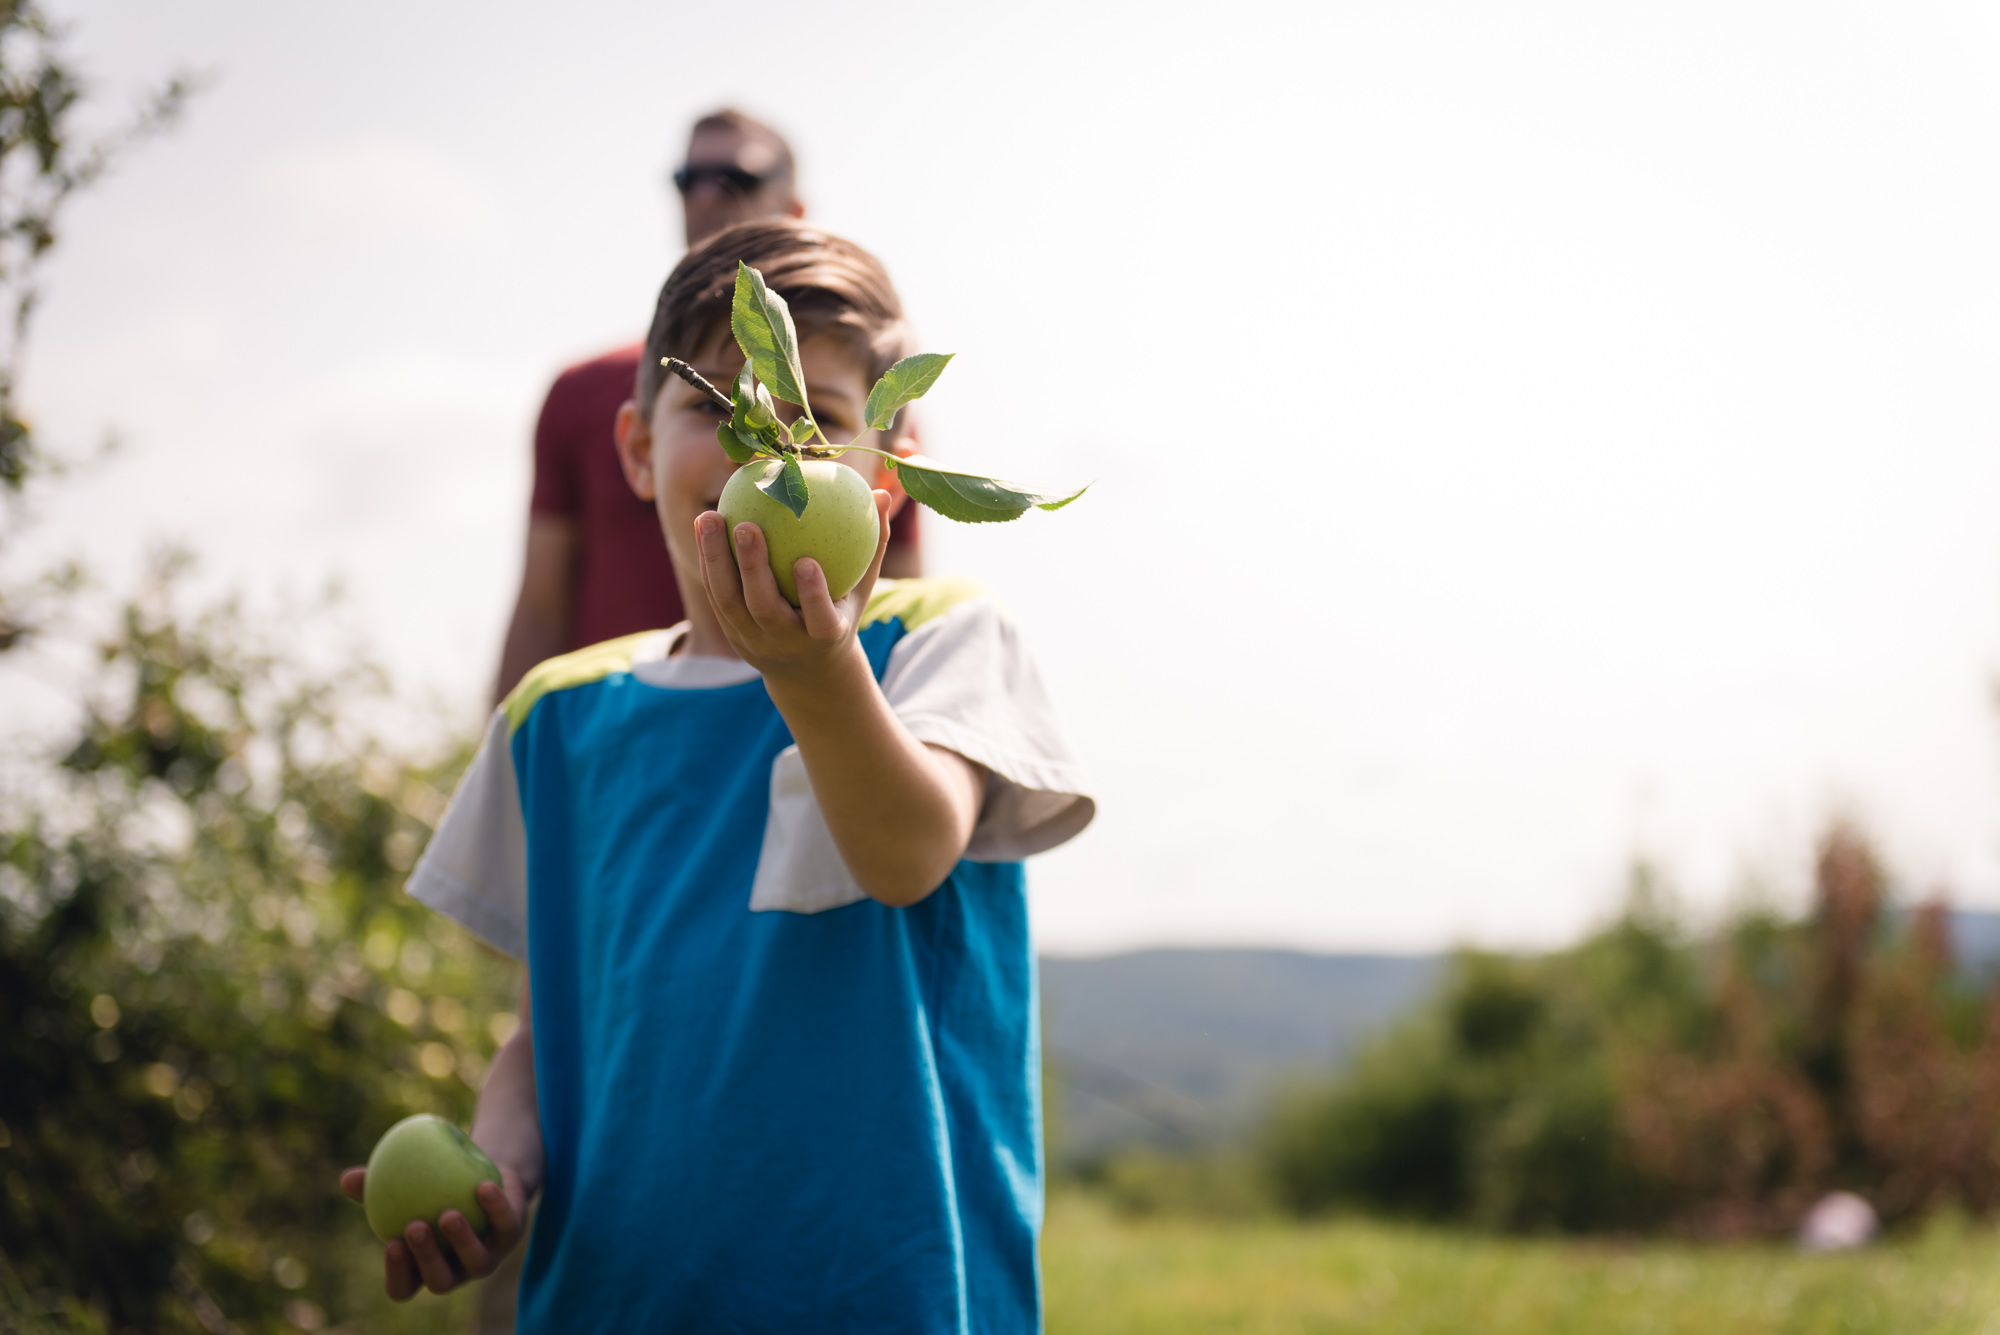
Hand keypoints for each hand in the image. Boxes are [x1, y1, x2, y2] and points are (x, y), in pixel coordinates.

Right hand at [339, 1163, 528, 1301]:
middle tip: (415, 1227)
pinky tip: (483, 1186)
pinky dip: (495, 1207)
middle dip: (426, 1259)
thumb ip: (375, 1186)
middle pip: (439, 1281)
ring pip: (476, 1262)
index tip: (389, 1243)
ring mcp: (486, 1257)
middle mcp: (455, 1271)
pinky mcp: (512, 1235)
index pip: (404, 1287)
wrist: (483, 1174)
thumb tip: (347, 1178)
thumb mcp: (406, 1185)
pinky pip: (506, 1224)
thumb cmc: (433, 1188)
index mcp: (423, 1268)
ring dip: (462, 1240)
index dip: (397, 1274)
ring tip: (448, 1214)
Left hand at [695, 489, 892, 682]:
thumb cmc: (840, 612)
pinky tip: (703, 527)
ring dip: (716, 560)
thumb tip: (882, 494)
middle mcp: (786, 642)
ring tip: (709, 517)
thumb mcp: (861, 588)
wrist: (807, 670)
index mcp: (825, 636)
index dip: (812, 596)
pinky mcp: (731, 632)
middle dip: (753, 570)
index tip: (807, 561)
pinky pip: (716, 595)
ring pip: (729, 603)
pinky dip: (708, 563)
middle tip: (746, 526)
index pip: (820, 621)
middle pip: (764, 609)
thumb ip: (873, 544)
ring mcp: (754, 640)